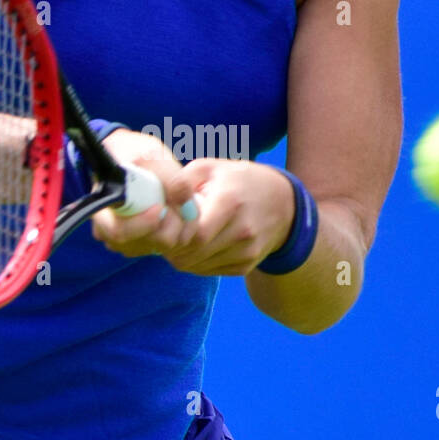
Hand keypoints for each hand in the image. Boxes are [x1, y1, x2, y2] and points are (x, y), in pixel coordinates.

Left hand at [93, 142, 295, 277]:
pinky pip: (209, 271)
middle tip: (163, 234)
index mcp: (230, 203)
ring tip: (178, 238)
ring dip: (181, 255)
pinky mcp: (246, 266)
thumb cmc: (238, 180)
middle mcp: (242, 232)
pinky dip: (196, 262)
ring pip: (197, 266)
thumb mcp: (210, 168)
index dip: (173, 233)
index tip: (164, 224)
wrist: (282, 203)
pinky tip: (196, 246)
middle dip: (171, 247)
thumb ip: (181, 182)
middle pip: (193, 253)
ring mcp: (246, 252)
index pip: (194, 233)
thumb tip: (156, 200)